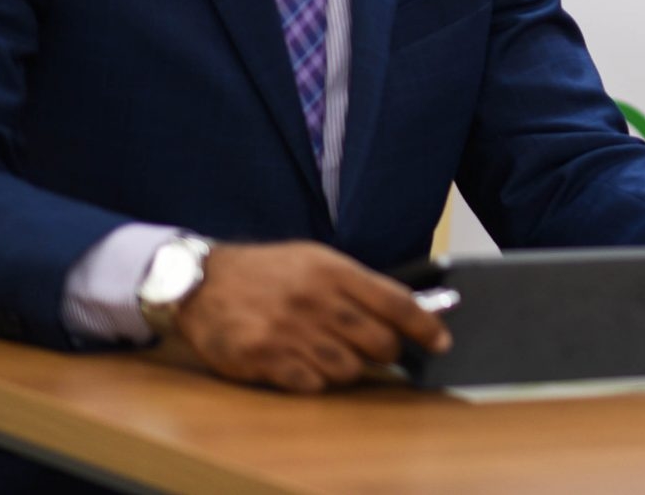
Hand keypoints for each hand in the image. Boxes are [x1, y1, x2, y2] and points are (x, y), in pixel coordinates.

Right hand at [172, 242, 449, 392]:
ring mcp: (288, 331)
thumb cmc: (269, 271)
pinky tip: (306, 366)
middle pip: (378, 342)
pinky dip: (317, 381)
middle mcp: (314, 300)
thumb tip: (410, 308)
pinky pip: (311, 384)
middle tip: (381, 351)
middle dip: (387, 352)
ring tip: (338, 356)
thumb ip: (359, 285)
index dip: (426, 326)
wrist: (203, 280)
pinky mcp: (262, 357)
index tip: (440, 342)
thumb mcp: (317, 261)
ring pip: (348, 369)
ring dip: (351, 369)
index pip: (396, 303)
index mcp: (334, 271)